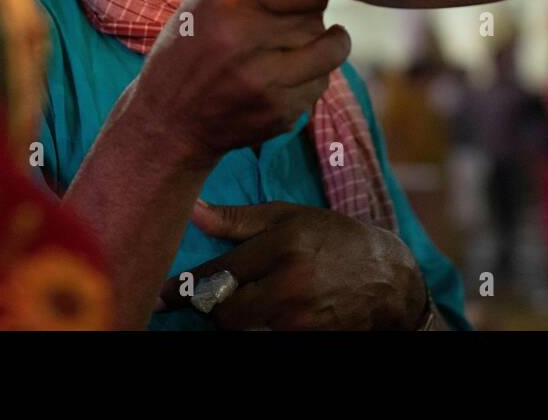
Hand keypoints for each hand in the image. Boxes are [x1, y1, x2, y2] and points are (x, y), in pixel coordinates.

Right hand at [130, 0, 350, 168]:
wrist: (169, 118)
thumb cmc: (189, 47)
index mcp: (228, 0)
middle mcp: (247, 38)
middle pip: (317, 16)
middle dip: (307, 18)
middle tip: (282, 28)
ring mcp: (265, 80)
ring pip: (330, 51)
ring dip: (320, 47)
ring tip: (296, 49)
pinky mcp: (279, 112)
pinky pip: (320, 84)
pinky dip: (309, 79)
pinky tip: (282, 79)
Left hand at [158, 200, 428, 329]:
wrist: (387, 277)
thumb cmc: (334, 238)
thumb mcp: (289, 217)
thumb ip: (238, 219)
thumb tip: (192, 211)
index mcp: (282, 244)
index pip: (218, 273)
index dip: (184, 288)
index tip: (160, 297)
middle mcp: (290, 281)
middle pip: (224, 311)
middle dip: (215, 306)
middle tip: (217, 296)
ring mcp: (299, 316)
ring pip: (243, 327)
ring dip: (239, 317)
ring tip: (256, 297)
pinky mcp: (307, 338)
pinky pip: (266, 336)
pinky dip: (263, 326)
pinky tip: (278, 309)